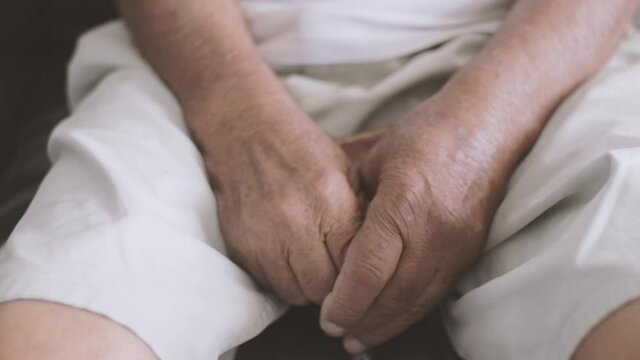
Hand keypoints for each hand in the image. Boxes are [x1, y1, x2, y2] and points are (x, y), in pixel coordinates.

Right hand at [205, 100, 363, 305]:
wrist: (246, 134)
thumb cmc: (303, 152)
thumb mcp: (346, 175)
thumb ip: (361, 220)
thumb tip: (378, 259)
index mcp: (331, 204)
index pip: (354, 267)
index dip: (360, 274)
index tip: (362, 271)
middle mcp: (295, 226)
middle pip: (324, 289)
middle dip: (335, 287)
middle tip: (337, 272)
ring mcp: (264, 241)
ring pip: (296, 294)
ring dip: (308, 287)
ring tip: (313, 264)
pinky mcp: (241, 249)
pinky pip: (270, 284)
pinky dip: (283, 279)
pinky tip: (289, 258)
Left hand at [320, 96, 508, 351]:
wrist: (488, 126)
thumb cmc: (426, 134)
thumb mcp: (375, 155)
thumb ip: (349, 195)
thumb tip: (316, 223)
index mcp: (405, 202)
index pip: (370, 268)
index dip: (345, 301)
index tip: (326, 317)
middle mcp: (435, 230)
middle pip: (394, 294)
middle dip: (362, 321)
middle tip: (336, 333)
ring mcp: (458, 244)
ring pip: (418, 301)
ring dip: (387, 326)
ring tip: (359, 339)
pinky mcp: (470, 252)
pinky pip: (437, 293)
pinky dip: (411, 312)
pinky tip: (392, 320)